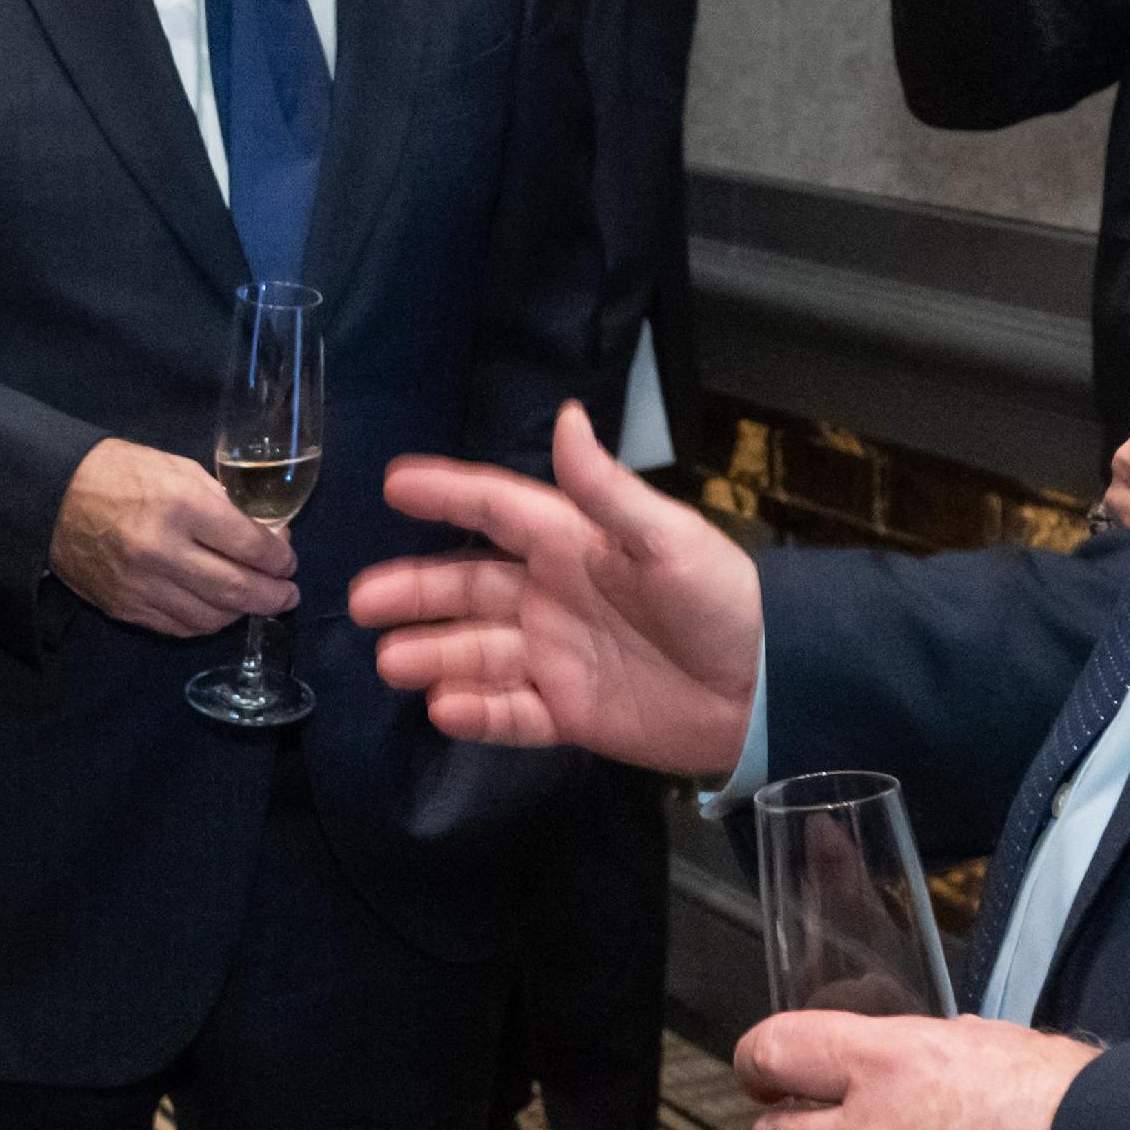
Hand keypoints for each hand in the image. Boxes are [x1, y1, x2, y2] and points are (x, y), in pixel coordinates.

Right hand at [48, 437, 296, 637]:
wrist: (51, 497)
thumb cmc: (120, 473)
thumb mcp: (178, 469)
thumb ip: (224, 503)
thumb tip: (267, 534)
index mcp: (180, 505)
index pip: (249, 545)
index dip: (279, 557)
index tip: (288, 560)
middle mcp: (162, 550)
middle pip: (235, 589)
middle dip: (273, 596)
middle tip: (287, 595)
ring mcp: (141, 585)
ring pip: (210, 616)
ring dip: (241, 612)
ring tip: (255, 601)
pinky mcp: (124, 607)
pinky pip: (179, 627)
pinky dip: (207, 622)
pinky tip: (218, 610)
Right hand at [349, 400, 759, 776]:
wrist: (768, 690)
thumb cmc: (720, 601)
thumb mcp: (668, 538)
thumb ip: (606, 489)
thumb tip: (564, 416)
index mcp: (575, 543)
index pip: (497, 511)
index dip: (447, 495)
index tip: (392, 484)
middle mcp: (554, 595)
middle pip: (468, 587)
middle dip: (415, 590)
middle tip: (361, 600)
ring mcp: (558, 656)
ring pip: (477, 650)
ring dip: (433, 654)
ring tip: (389, 662)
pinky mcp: (572, 711)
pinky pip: (511, 712)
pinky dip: (476, 712)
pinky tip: (443, 710)